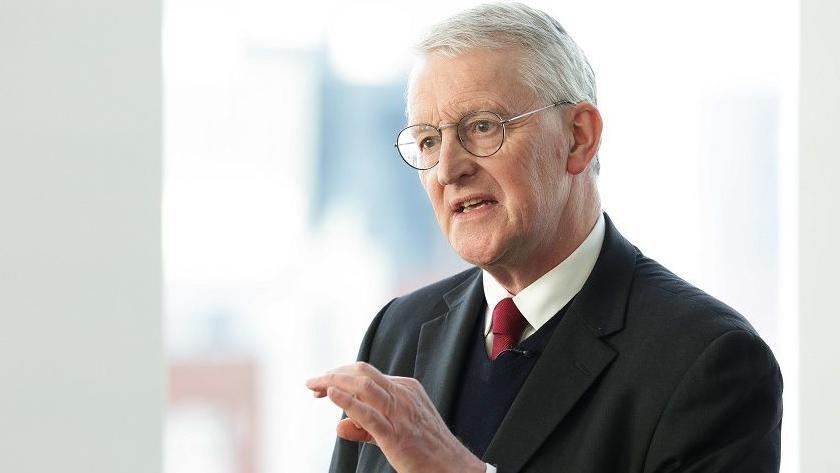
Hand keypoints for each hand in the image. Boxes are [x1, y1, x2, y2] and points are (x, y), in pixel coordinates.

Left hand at [306, 362, 484, 472]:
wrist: (453, 467)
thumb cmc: (425, 450)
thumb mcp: (394, 430)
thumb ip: (365, 428)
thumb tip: (339, 425)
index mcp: (405, 389)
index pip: (366, 374)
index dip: (340, 376)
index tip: (322, 386)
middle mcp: (402, 394)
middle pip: (362, 372)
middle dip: (333, 374)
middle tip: (311, 384)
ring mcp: (400, 412)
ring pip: (364, 386)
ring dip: (334, 382)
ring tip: (316, 386)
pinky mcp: (396, 433)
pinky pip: (369, 413)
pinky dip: (347, 401)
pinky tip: (331, 395)